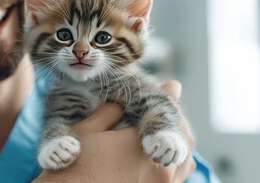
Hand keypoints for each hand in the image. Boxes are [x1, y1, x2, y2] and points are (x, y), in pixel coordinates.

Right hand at [33, 80, 195, 182]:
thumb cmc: (75, 164)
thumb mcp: (88, 130)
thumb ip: (112, 111)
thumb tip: (125, 97)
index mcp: (143, 148)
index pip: (166, 117)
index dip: (169, 99)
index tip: (171, 88)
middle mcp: (160, 171)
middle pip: (185, 140)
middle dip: (177, 123)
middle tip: (165, 114)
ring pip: (185, 163)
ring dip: (179, 146)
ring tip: (163, 136)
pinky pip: (176, 179)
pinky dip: (173, 165)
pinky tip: (155, 157)